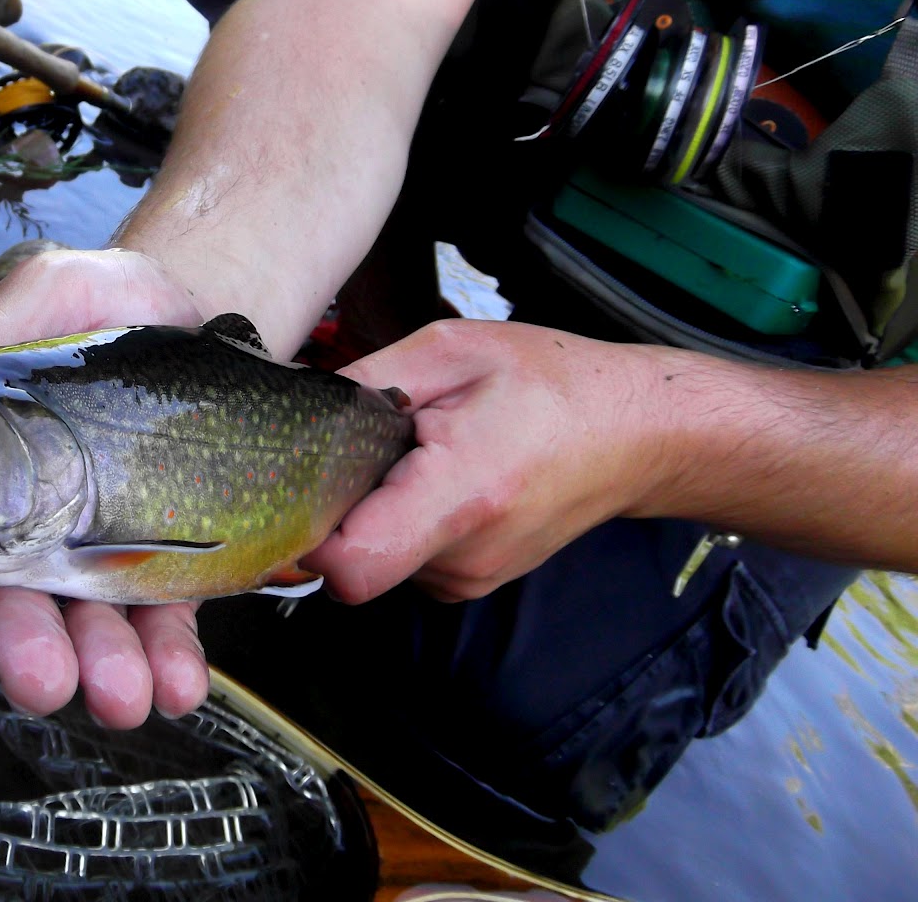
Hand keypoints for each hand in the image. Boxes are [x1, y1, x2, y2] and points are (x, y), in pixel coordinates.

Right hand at [0, 247, 213, 727]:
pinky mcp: (165, 560)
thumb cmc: (101, 296)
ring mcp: (95, 554)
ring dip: (100, 669)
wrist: (196, 306)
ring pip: (87, 631)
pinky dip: (169, 658)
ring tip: (123, 698)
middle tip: (44, 679)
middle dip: (23, 649)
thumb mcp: (44, 292)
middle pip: (10, 609)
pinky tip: (179, 684)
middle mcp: (23, 529)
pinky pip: (162, 620)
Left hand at [304, 319, 675, 602]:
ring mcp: (467, 580)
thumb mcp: (450, 350)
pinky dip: (401, 519)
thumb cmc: (552, 384)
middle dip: (343, 501)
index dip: (307, 529)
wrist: (635, 434)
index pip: (349, 565)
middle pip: (349, 557)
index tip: (307, 480)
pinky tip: (437, 476)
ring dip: (376, 507)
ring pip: (373, 556)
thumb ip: (364, 380)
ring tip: (423, 453)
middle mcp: (462, 558)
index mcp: (460, 497)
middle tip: (381, 444)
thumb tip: (297, 405)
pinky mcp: (468, 582)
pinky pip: (402, 557)